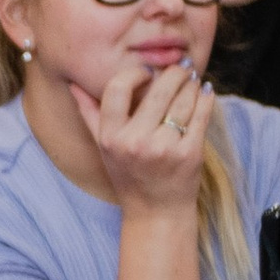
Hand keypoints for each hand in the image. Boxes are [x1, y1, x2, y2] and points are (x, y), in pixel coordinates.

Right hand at [67, 54, 214, 220]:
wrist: (156, 212)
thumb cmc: (129, 175)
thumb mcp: (103, 147)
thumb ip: (89, 113)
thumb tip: (73, 84)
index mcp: (111, 137)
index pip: (117, 88)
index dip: (135, 72)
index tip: (147, 72)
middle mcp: (135, 142)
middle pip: (159, 88)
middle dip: (174, 72)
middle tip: (180, 67)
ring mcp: (164, 148)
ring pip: (185, 98)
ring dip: (191, 83)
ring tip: (191, 80)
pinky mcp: (190, 154)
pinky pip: (202, 114)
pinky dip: (206, 98)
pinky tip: (204, 93)